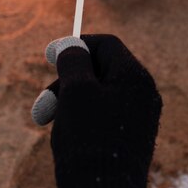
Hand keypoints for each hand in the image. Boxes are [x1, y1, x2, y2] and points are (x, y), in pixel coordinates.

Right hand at [31, 34, 161, 187]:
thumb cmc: (89, 143)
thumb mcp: (75, 93)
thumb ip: (74, 62)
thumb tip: (71, 44)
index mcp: (135, 77)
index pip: (106, 45)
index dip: (77, 45)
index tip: (49, 55)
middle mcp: (143, 93)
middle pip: (101, 70)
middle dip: (67, 82)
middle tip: (44, 103)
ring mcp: (139, 116)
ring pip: (99, 94)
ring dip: (69, 101)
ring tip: (48, 121)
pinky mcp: (132, 136)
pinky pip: (104, 114)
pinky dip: (81, 118)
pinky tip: (66, 136)